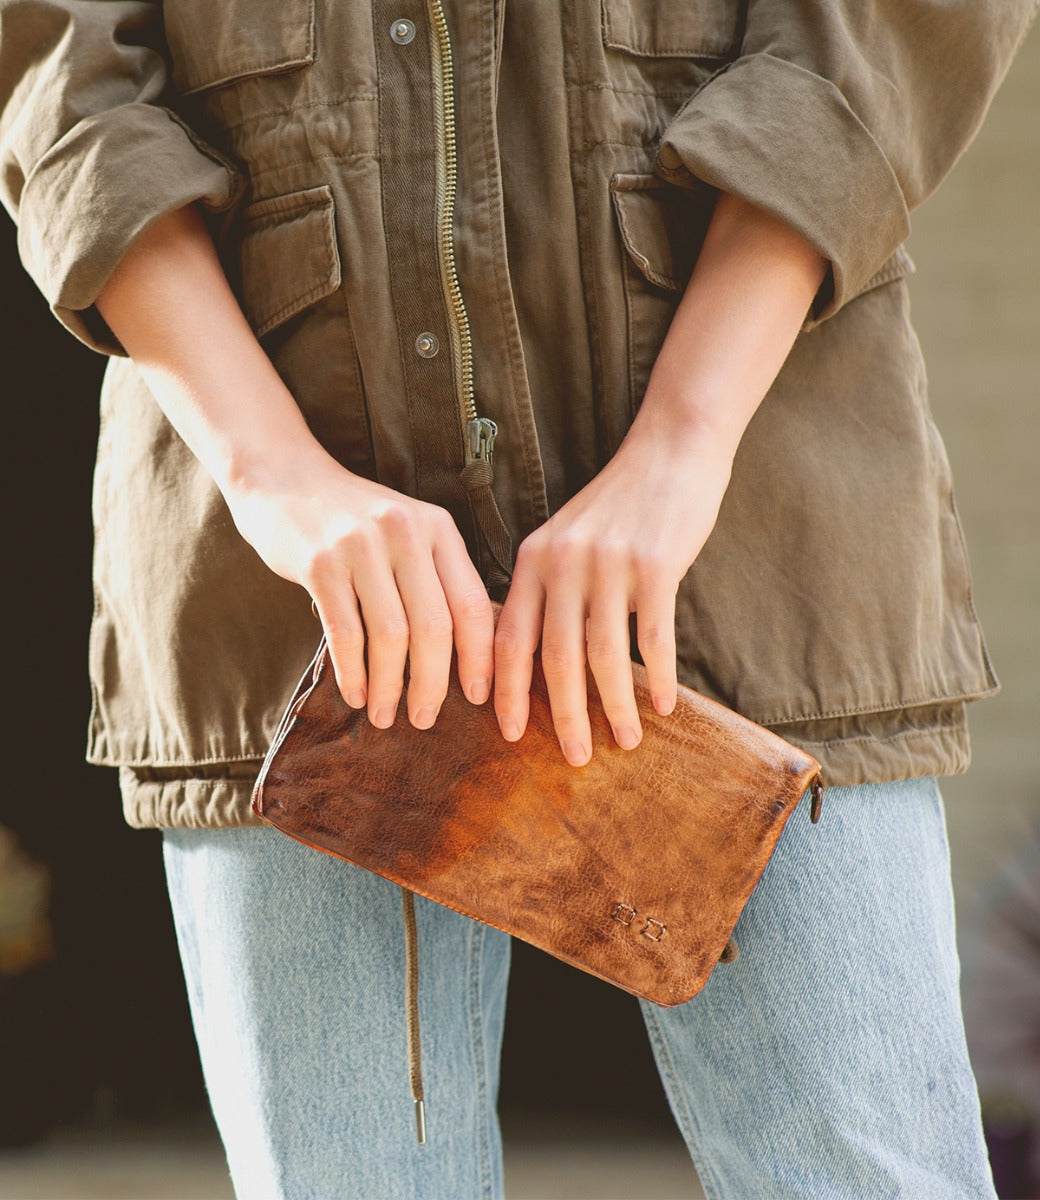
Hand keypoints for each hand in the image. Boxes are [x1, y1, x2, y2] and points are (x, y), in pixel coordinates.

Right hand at [225, 447, 494, 729]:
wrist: (283, 478)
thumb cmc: (354, 521)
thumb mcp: (407, 532)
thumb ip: (437, 577)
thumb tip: (472, 652)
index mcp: (437, 528)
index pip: (472, 603)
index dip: (479, 657)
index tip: (479, 696)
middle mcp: (404, 532)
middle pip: (434, 627)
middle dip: (433, 684)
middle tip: (425, 719)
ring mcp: (361, 546)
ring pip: (390, 636)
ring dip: (390, 687)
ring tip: (386, 716)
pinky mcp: (319, 563)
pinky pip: (345, 633)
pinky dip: (353, 673)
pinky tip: (355, 695)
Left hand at [492, 189, 826, 765]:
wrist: (670, 452)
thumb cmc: (617, 506)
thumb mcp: (564, 539)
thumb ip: (546, 589)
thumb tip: (533, 662)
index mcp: (534, 559)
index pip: (509, 638)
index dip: (506, 690)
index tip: (505, 732)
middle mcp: (564, 563)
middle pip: (556, 658)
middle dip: (563, 715)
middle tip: (572, 758)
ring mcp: (610, 564)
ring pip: (605, 656)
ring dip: (616, 706)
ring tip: (627, 740)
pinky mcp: (656, 566)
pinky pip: (654, 638)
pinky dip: (658, 677)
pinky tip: (665, 705)